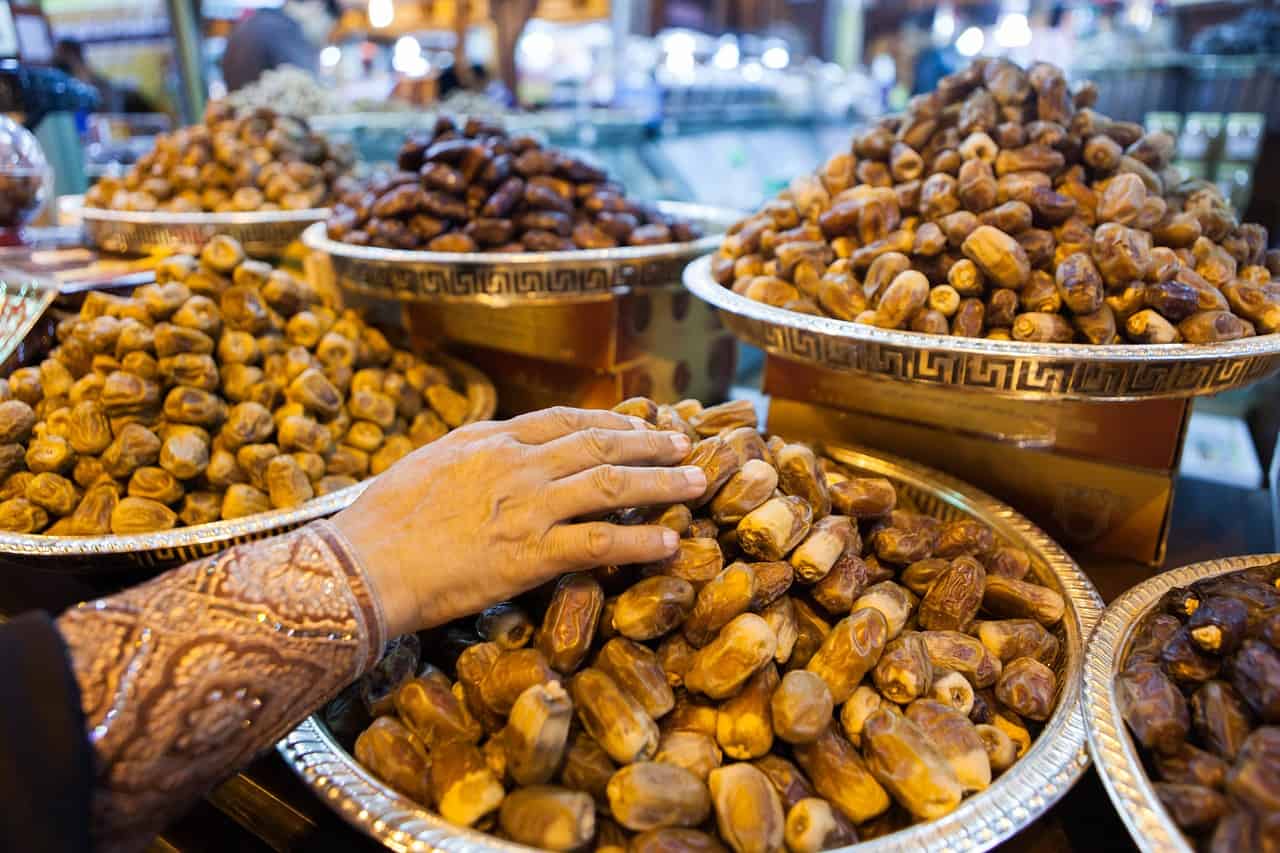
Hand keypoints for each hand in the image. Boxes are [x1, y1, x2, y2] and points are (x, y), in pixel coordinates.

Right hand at [331, 406, 706, 636]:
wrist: (363, 565)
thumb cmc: (382, 521)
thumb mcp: (427, 465)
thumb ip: (470, 454)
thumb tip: (493, 451)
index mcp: (490, 440)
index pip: (564, 420)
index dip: (608, 420)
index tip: (638, 422)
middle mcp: (516, 464)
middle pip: (599, 444)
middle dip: (649, 443)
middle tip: (685, 446)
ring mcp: (528, 507)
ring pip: (612, 484)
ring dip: (662, 483)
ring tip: (697, 485)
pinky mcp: (531, 554)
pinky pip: (601, 541)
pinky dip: (642, 541)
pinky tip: (670, 543)